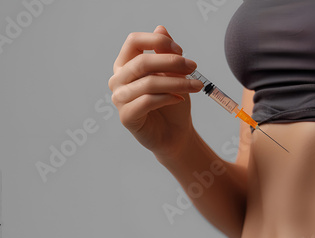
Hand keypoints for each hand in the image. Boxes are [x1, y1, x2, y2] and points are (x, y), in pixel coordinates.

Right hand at [108, 25, 203, 157]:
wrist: (176, 133)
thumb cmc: (172, 101)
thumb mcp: (173, 74)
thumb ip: (165, 52)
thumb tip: (161, 28)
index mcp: (126, 64)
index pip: (134, 41)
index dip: (157, 40)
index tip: (180, 50)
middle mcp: (118, 80)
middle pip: (142, 62)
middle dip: (172, 62)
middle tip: (194, 67)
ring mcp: (119, 99)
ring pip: (148, 83)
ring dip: (177, 83)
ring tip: (196, 85)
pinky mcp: (126, 117)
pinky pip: (147, 101)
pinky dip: (167, 98)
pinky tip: (179, 99)